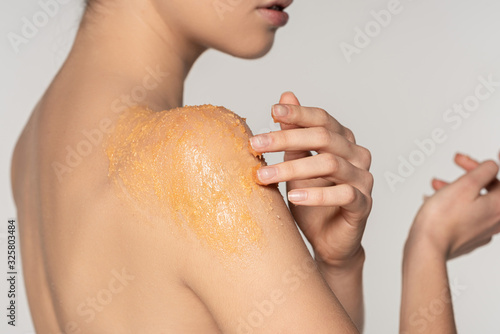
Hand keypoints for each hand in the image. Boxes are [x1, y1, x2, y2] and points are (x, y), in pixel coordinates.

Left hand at [250, 92, 372, 268]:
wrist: (327, 240)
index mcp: (343, 141)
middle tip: (255, 145)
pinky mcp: (363, 204)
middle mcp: (357, 155)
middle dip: (286, 139)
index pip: (322, 119)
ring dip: (292, 169)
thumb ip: (294, 134)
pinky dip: (316, 194)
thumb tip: (285, 96)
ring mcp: (363, 179)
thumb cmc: (311, 200)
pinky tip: (293, 197)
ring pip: (330, 164)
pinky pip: (344, 194)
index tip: (272, 111)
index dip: (298, 114)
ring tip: (263, 176)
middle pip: (324, 138)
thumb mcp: (296, 164)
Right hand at [406, 153, 499, 259]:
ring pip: (477, 200)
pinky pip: (467, 213)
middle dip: (474, 172)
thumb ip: (483, 171)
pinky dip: (455, 202)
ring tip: (437, 182)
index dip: (499, 163)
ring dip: (459, 186)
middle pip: (493, 189)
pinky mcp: (467, 237)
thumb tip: (492, 166)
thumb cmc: (442, 220)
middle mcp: (495, 220)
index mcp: (499, 206)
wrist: (426, 248)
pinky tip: (437, 199)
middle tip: (458, 160)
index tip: (497, 153)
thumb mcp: (465, 185)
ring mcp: (482, 230)